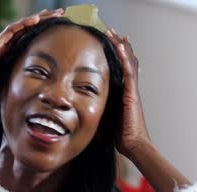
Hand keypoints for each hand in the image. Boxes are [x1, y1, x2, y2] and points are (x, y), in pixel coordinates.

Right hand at [0, 9, 63, 91]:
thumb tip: (20, 90)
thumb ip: (8, 80)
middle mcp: (7, 46)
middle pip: (30, 30)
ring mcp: (1, 43)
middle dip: (47, 22)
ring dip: (40, 19)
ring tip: (55, 13)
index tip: (59, 30)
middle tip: (63, 15)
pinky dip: (23, 25)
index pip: (30, 40)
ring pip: (23, 27)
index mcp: (9, 54)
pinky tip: (35, 19)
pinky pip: (10, 32)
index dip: (44, 34)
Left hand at [105, 29, 150, 157]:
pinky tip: (120, 47)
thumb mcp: (102, 117)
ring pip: (128, 62)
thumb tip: (74, 109)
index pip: (119, 68)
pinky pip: (129, 72)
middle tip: (109, 33)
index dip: (114, 55)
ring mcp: (131, 90)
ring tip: (114, 34)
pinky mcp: (132, 94)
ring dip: (121, 47)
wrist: (132, 145)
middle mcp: (127, 88)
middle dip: (117, 46)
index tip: (105, 44)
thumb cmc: (118, 135)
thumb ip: (93, 109)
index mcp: (121, 92)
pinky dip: (125, 58)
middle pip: (125, 61)